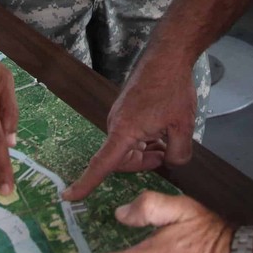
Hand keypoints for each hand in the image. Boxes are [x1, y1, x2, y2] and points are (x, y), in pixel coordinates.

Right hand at [64, 45, 196, 200]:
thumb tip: (171, 163)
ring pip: (127, 146)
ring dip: (145, 149)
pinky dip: (144, 138)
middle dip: (142, 162)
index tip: (69, 196)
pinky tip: (162, 130)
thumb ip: (178, 154)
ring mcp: (119, 115)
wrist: (168, 56)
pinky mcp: (125, 108)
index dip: (85, 183)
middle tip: (166, 154)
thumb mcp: (183, 126)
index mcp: (124, 131)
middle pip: (121, 159)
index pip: (101, 164)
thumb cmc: (173, 89)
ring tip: (167, 138)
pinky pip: (130, 133)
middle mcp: (115, 124)